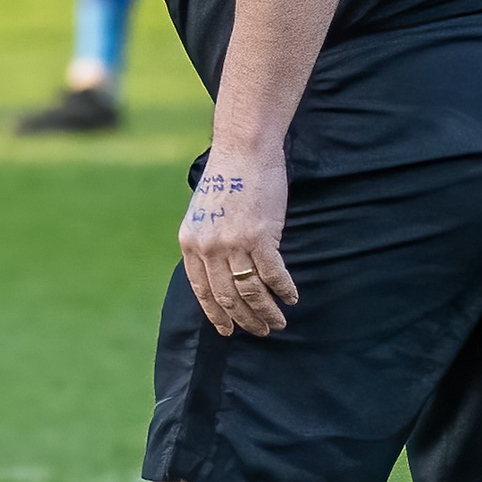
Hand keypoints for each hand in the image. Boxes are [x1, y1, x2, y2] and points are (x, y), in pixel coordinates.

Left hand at [180, 151, 297, 337]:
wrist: (244, 150)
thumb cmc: (228, 177)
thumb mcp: (203, 213)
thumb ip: (206, 242)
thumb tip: (219, 271)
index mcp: (190, 243)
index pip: (202, 291)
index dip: (217, 315)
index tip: (228, 331)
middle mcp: (208, 247)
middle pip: (227, 297)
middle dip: (246, 320)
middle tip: (262, 331)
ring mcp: (233, 244)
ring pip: (250, 291)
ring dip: (266, 311)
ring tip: (278, 322)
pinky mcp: (260, 237)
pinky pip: (272, 275)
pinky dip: (283, 290)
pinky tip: (291, 297)